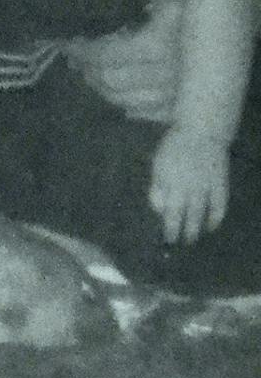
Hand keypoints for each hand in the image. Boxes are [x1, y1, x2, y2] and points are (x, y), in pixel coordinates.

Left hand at [65, 0, 183, 120]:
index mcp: (158, 43)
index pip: (105, 54)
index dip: (82, 51)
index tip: (67, 43)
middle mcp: (166, 75)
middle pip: (111, 81)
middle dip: (90, 71)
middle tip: (78, 60)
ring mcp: (179, 95)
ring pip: (126, 101)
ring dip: (105, 89)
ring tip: (96, 76)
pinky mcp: (191, 106)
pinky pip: (151, 114)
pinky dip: (133, 106)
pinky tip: (125, 98)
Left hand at [148, 127, 229, 243]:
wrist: (202, 130)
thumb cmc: (175, 147)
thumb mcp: (158, 165)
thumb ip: (157, 188)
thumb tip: (160, 211)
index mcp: (170, 183)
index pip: (167, 212)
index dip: (168, 228)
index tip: (166, 240)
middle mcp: (187, 188)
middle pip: (184, 216)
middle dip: (180, 233)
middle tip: (177, 246)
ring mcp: (205, 186)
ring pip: (200, 214)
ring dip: (196, 229)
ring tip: (191, 241)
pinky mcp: (220, 183)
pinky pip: (220, 205)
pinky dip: (216, 218)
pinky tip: (211, 227)